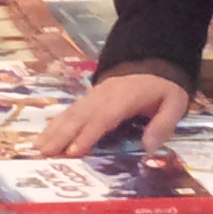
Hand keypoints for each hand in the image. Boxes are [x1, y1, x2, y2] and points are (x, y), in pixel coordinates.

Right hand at [37, 70, 188, 156]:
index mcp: (124, 98)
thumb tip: (149, 147)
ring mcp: (94, 96)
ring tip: (37, 149)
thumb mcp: (175, 102)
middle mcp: (103, 97)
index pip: (103, 118)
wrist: (153, 58)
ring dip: (53, 131)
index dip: (87, 135)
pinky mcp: (90, 98)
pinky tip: (44, 136)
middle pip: (79, 117)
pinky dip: (55, 124)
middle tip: (43, 155)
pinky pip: (70, 111)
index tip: (72, 152)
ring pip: (70, 114)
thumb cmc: (164, 85)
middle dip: (60, 136)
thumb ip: (163, 123)